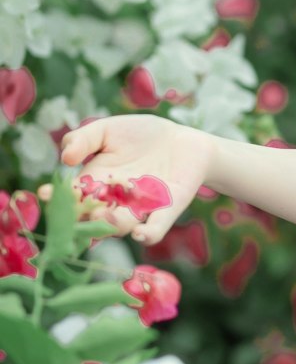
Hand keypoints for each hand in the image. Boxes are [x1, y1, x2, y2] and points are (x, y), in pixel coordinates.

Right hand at [37, 113, 214, 244]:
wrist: (182, 140)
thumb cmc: (141, 135)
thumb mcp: (107, 130)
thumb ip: (83, 139)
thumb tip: (65, 157)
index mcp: (96, 183)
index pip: (73, 195)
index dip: (58, 197)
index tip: (45, 193)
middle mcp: (114, 202)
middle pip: (93, 216)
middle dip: (83, 217)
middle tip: (75, 211)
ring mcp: (140, 209)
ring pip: (120, 225)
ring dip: (110, 225)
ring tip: (102, 216)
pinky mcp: (166, 211)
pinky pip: (156, 228)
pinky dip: (148, 233)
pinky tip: (139, 233)